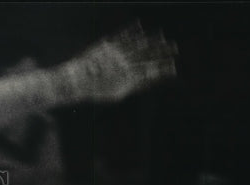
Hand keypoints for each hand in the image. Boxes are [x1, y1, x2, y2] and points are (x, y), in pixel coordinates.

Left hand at [56, 22, 177, 102]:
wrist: (74, 82)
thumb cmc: (96, 90)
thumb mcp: (117, 94)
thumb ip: (135, 86)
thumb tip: (151, 80)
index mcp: (128, 77)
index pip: (151, 71)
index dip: (163, 69)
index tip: (174, 67)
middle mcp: (124, 64)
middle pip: (147, 55)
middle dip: (163, 51)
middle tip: (175, 47)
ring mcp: (116, 53)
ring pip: (137, 44)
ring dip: (151, 39)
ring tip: (162, 36)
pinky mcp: (106, 45)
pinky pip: (122, 35)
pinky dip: (131, 30)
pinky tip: (139, 25)